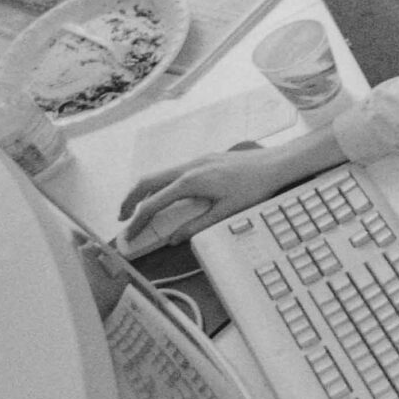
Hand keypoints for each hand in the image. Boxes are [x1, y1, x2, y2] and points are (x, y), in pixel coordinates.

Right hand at [119, 144, 294, 250]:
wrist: (276, 163)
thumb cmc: (255, 186)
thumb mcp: (225, 211)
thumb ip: (197, 226)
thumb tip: (174, 238)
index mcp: (191, 181)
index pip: (153, 204)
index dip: (137, 222)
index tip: (129, 235)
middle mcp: (189, 167)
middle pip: (147, 182)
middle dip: (129, 200)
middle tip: (122, 219)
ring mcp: (197, 161)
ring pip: (159, 175)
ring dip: (145, 192)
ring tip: (139, 210)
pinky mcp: (205, 160)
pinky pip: (173, 172)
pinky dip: (161, 185)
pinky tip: (165, 196)